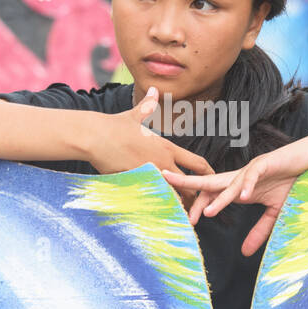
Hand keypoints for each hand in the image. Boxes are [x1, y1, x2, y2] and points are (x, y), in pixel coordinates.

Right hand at [88, 86, 213, 206]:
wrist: (95, 136)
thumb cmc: (114, 125)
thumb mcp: (135, 115)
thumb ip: (148, 106)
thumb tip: (154, 90)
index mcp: (167, 147)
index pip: (196, 162)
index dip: (208, 173)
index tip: (212, 180)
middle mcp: (163, 163)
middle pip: (190, 185)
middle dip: (195, 196)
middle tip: (199, 206)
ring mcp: (151, 175)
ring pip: (173, 197)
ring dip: (179, 206)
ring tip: (185, 218)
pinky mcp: (138, 185)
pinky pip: (153, 201)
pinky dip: (160, 210)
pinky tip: (163, 218)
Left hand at [162, 136, 307, 255]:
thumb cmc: (291, 182)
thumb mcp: (274, 212)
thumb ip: (259, 231)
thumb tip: (244, 253)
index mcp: (239, 188)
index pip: (212, 195)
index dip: (200, 207)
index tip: (190, 222)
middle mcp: (240, 178)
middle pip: (211, 185)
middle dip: (192, 192)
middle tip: (179, 209)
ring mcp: (251, 170)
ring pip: (229, 183)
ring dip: (219, 199)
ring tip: (208, 213)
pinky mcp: (266, 164)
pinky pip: (253, 175)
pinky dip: (248, 185)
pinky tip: (243, 197)